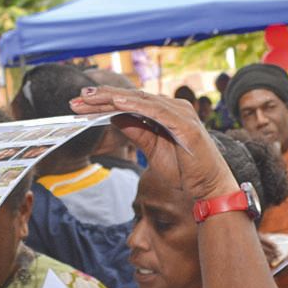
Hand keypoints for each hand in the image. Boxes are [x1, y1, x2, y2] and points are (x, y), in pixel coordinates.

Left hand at [70, 85, 236, 201]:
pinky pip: (156, 112)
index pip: (131, 102)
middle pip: (133, 98)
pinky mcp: (186, 125)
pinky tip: (117, 104)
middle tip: (76, 99)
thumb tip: (114, 116)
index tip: (80, 105)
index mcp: (167, 112)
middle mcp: (174, 107)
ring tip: (89, 100)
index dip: (105, 101)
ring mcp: (181, 114)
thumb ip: (137, 131)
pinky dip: (136, 106)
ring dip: (113, 99)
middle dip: (103, 97)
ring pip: (141, 101)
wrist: (210, 189)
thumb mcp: (153, 149)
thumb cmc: (186, 171)